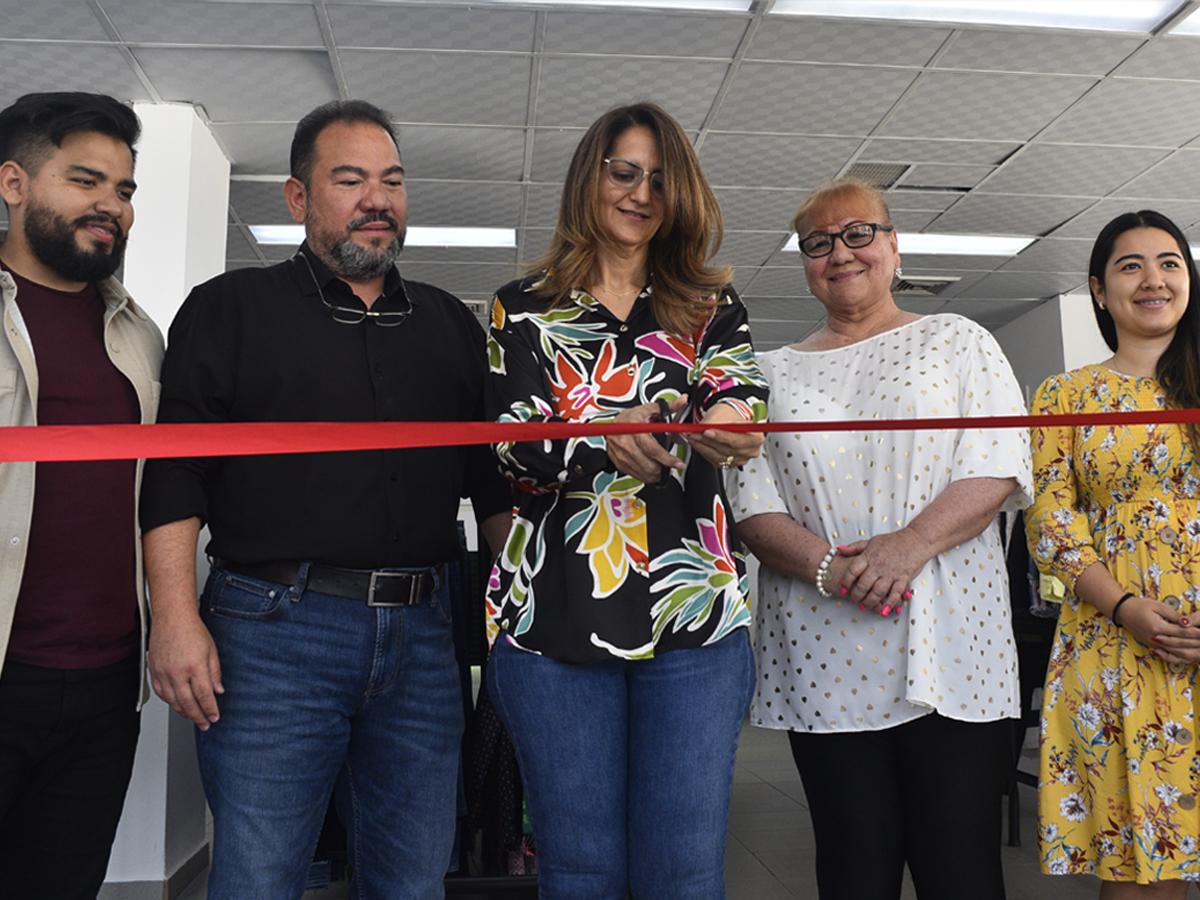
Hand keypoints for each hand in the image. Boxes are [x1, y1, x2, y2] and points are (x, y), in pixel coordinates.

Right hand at [148, 610, 223, 728]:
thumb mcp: (212, 650)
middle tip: (205, 724)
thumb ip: (215, 673)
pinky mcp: (154, 671)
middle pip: (188, 703)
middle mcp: (177, 672)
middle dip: (198, 717)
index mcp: (195, 666)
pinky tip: (178, 706)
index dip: (210, 709)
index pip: (204, 695)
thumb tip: (218, 691)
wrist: (172, 618)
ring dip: (184, 712)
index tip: (214, 717)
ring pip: (173, 701)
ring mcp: (163, 673)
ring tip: (193, 718)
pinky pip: (162, 693)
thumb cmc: (192, 630)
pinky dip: (170, 702)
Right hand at [607, 398, 686, 483]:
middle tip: (670, 468)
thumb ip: (668, 407)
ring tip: (662, 471)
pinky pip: (633, 473)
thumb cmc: (629, 417)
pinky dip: (644, 475)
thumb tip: (682, 401)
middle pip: (648, 464)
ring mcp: (620, 453)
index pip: (653, 448)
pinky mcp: (617, 461)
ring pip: (641, 471)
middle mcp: (625, 441)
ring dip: (654, 475)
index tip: (678, 464)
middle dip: (662, 470)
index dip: (667, 459)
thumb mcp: (648, 409)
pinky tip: (650, 471)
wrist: (609, 423)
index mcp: (634, 427)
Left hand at [686, 402, 762, 469]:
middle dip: (708, 442)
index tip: (706, 431)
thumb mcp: (723, 414)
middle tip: (694, 434)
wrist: (729, 419)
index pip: (737, 440)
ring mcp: (741, 459)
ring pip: (720, 457)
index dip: (721, 437)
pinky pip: (716, 461)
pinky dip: (705, 452)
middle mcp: (751, 451)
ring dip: (703, 447)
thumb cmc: (730, 415)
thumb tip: (702, 429)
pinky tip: (697, 444)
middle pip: (728, 450)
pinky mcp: (731, 464)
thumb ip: (713, 423)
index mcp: (756, 437)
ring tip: (692, 437)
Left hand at [831, 529, 926, 614]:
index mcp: (869, 556)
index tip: (842, 589)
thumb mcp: (871, 541)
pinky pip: (895, 593)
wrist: (916, 540)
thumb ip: (854, 547)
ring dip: (870, 601)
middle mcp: (878, 566)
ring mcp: (891, 573)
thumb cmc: (893, 541)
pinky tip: (884, 610)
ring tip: (865, 606)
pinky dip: (889, 603)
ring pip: (878, 591)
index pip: (853, 571)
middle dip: (856, 595)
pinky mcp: (903, 578)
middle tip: (853, 600)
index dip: (846, 582)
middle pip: (863, 584)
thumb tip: (838, 550)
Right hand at [1119, 598, 1199, 663]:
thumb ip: (1173, 615)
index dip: (1195, 632)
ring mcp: (1153, 644)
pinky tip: (1187, 657)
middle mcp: (1156, 639)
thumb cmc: (1140, 606)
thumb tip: (1187, 622)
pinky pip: (1168, 654)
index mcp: (1157, 627)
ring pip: (1175, 652)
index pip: (1181, 632)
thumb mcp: (1157, 606)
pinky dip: (1179, 656)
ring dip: (1189, 652)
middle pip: (1180, 644)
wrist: (1123, 612)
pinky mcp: (1152, 646)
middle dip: (1195, 643)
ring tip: (1198, 649)